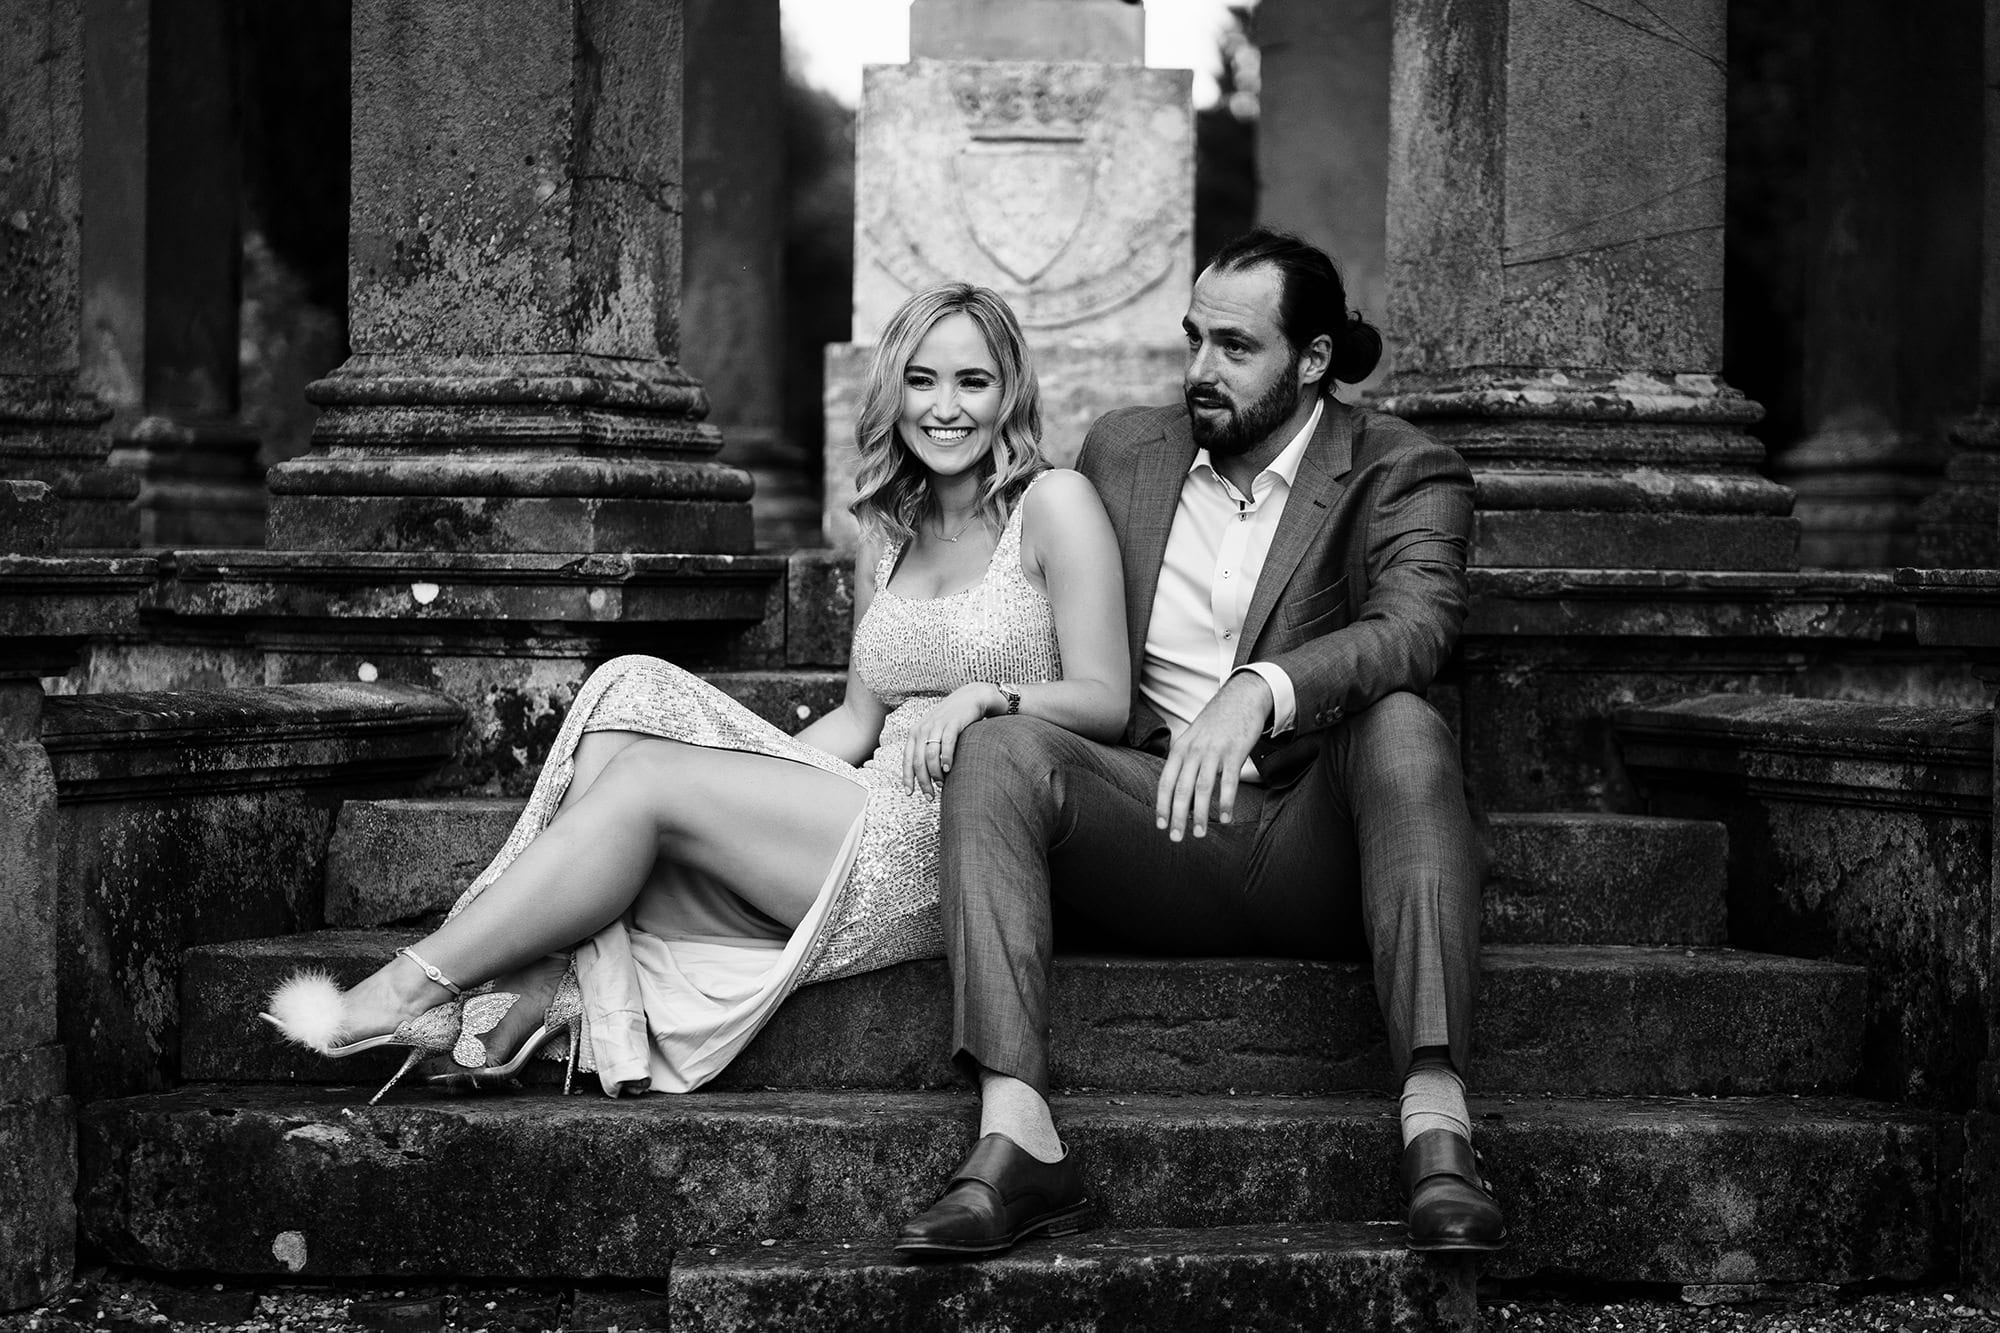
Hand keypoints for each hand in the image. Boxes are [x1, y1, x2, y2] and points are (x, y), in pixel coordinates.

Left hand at [903, 683, 1003, 797]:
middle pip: (918, 761)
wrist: (970, 698)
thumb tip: (925, 775)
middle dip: (923, 782)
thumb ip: (926, 748)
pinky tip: (948, 769)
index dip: (907, 778)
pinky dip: (946, 758)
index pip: (907, 759)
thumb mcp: (933, 731)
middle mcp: (923, 729)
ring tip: (942, 784)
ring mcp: (937, 725)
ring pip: (931, 755)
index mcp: (915, 733)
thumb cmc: (952, 720)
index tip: (910, 793)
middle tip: (930, 796)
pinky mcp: (953, 723)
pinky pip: (947, 744)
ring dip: (935, 773)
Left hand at [1155, 672, 1272, 840]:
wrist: (1241, 698)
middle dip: (1177, 817)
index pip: (1165, 782)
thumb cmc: (1215, 723)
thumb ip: (1184, 762)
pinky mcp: (1234, 752)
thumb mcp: (1192, 738)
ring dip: (1201, 815)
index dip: (1162, 805)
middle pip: (1182, 789)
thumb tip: (1179, 793)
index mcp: (1180, 749)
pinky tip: (1225, 819)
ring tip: (1200, 834)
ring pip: (1203, 788)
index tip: (1161, 826)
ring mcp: (1214, 751)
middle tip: (1176, 838)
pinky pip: (1229, 782)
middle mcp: (1193, 751)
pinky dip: (1225, 802)